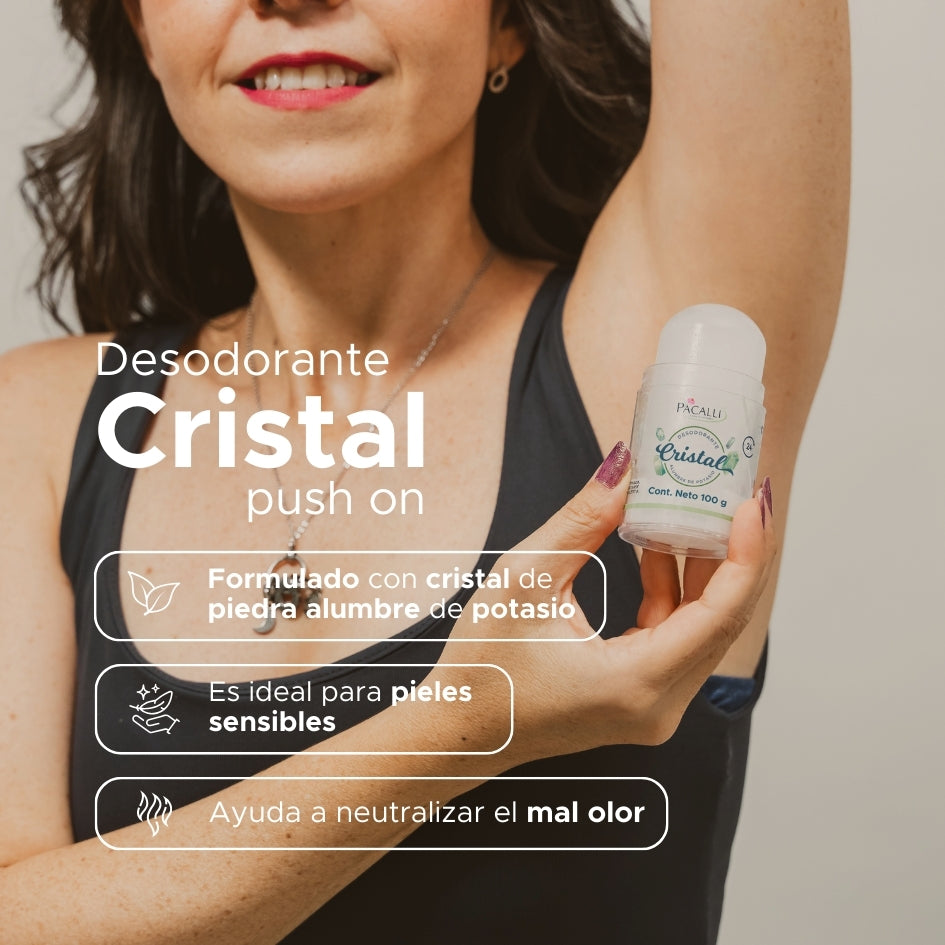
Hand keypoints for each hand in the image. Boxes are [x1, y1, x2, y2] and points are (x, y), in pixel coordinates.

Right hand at [441, 443, 775, 764]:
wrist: (460, 730)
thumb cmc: (481, 668)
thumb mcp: (525, 580)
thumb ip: (582, 521)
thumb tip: (625, 467)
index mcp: (635, 683)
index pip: (720, 613)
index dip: (747, 552)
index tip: (749, 499)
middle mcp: (658, 706)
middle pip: (723, 620)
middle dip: (734, 551)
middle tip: (734, 490)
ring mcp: (654, 708)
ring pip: (703, 629)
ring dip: (703, 569)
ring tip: (694, 509)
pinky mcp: (642, 699)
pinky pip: (677, 639)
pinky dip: (674, 593)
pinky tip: (656, 549)